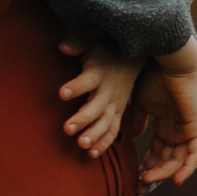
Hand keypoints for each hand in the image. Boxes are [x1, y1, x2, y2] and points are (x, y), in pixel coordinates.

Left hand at [58, 39, 145, 158]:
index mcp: (98, 72)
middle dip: (82, 119)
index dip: (75, 87)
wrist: (134, 57)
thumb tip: (62, 46)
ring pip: (106, 122)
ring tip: (81, 145)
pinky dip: (104, 143)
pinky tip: (91, 154)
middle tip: (67, 129)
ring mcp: (115, 104)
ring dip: (94, 135)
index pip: (86, 80)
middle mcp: (108, 91)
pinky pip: (113, 131)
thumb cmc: (107, 49)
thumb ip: (78, 43)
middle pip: (96, 107)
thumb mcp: (93, 41)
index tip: (61, 93)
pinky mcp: (118, 113)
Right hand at [135, 39, 196, 186]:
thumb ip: (137, 119)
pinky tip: (176, 180)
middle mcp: (177, 129)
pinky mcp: (196, 128)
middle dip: (152, 175)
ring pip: (178, 160)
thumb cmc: (151, 74)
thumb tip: (134, 136)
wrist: (167, 59)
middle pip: (167, 160)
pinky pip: (195, 155)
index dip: (146, 166)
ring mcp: (188, 129)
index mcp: (164, 123)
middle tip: (138, 186)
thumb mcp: (139, 101)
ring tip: (146, 180)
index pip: (157, 152)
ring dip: (163, 173)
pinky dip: (187, 168)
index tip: (133, 177)